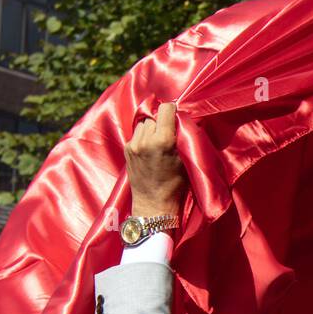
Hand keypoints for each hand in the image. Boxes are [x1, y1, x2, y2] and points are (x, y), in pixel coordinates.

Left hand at [125, 100, 187, 216]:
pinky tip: (149, 151)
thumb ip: (181, 137)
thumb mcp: (185, 160)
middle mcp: (145, 140)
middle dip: (161, 123)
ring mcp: (134, 144)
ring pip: (144, 124)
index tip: (176, 117)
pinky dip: (144, 138)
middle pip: (154, 116)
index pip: (165, 108)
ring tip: (157, 144)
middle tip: (168, 136)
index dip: (172, 110)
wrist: (153, 204)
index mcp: (162, 141)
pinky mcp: (127, 149)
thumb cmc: (175, 185)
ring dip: (151, 129)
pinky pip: (137, 134)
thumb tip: (181, 119)